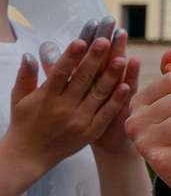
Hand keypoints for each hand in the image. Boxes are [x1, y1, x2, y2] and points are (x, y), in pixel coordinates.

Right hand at [4, 29, 135, 176]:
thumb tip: (30, 55)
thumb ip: (25, 76)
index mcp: (45, 97)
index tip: (82, 40)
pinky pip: (106, 114)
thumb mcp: (19, 98)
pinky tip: (126, 86)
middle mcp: (63, 108)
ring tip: (121, 58)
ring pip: (98, 94)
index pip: (60, 72)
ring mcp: (79, 121)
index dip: (72, 56)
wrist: (29, 155)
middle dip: (95, 59)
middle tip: (106, 40)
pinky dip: (116, 100)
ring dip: (111, 76)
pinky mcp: (90, 132)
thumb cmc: (24, 122)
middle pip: (82, 79)